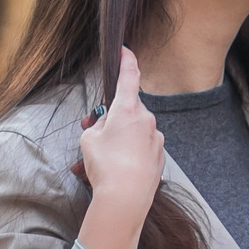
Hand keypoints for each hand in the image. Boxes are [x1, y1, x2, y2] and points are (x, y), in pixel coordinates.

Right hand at [77, 47, 163, 248]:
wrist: (126, 198)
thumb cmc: (105, 165)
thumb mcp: (89, 139)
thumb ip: (98, 124)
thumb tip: (107, 123)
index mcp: (128, 109)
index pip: (129, 77)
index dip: (127, 61)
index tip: (125, 50)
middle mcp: (147, 120)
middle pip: (128, 109)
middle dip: (111, 117)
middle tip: (92, 130)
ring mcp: (155, 138)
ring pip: (133, 131)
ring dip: (118, 139)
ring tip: (100, 159)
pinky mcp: (159, 155)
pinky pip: (141, 147)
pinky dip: (128, 153)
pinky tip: (115, 168)